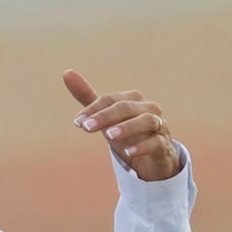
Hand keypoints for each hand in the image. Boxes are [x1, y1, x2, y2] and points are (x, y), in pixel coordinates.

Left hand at [62, 69, 180, 180]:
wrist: (151, 158)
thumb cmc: (126, 132)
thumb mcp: (105, 116)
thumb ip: (88, 97)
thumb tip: (67, 72)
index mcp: (132, 99)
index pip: (110, 100)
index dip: (93, 109)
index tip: (77, 122)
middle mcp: (148, 108)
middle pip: (126, 107)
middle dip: (105, 116)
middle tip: (86, 127)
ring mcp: (159, 125)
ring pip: (146, 121)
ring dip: (126, 127)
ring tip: (109, 136)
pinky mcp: (164, 144)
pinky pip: (157, 142)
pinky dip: (143, 145)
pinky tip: (128, 152)